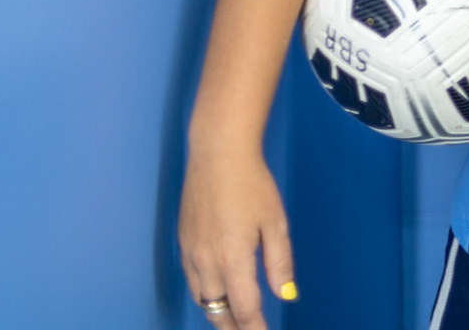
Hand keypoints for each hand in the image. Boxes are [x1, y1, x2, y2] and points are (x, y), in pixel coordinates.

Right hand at [179, 142, 296, 328]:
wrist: (217, 155)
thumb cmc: (252, 185)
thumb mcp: (275, 222)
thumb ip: (279, 262)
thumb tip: (285, 295)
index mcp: (232, 258)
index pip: (244, 308)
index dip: (255, 328)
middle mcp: (205, 262)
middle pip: (217, 311)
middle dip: (233, 327)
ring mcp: (190, 253)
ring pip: (202, 298)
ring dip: (217, 313)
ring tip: (234, 321)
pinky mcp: (183, 243)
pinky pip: (193, 280)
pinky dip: (206, 294)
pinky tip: (217, 293)